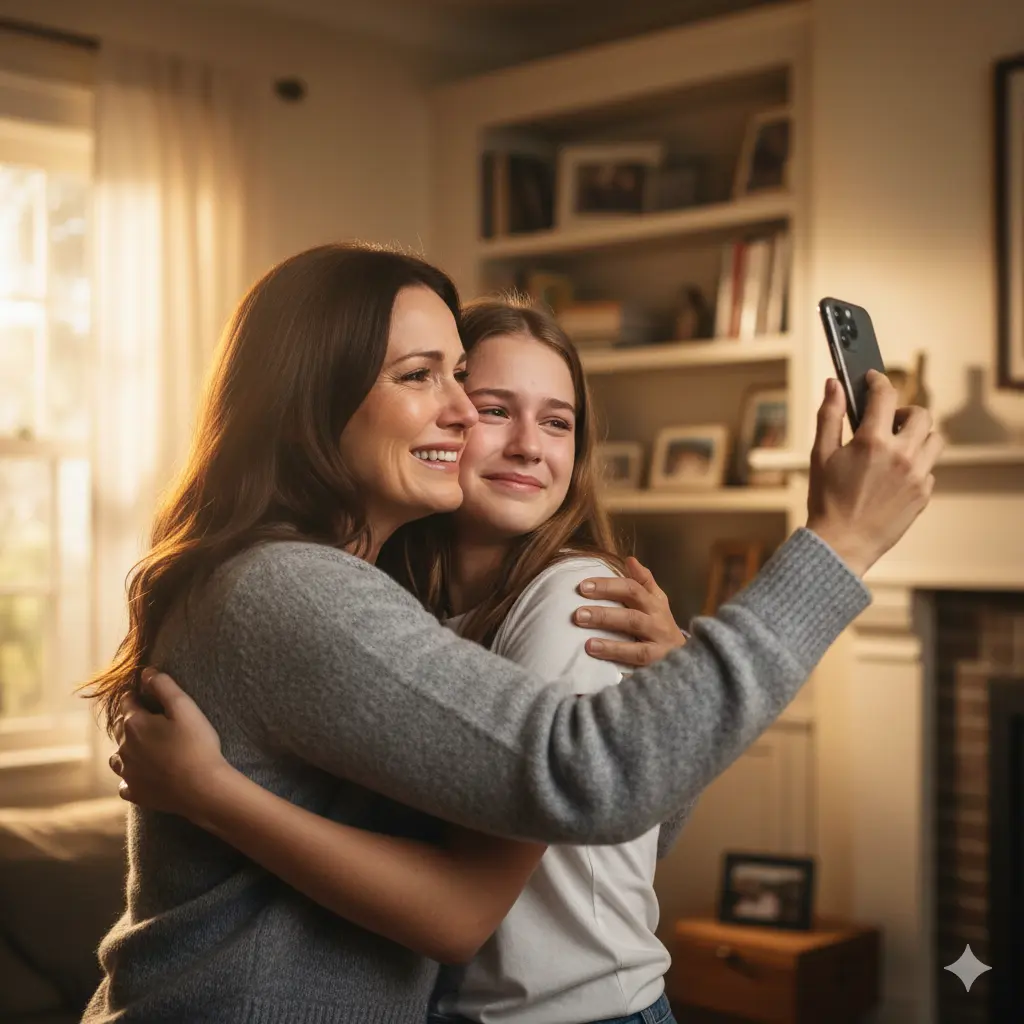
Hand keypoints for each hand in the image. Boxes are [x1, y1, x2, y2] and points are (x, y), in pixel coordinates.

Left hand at [109, 668, 232, 820]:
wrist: (202, 788)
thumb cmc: (196, 745)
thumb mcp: (185, 707)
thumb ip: (164, 686)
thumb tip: (146, 672)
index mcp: (135, 724)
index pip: (127, 702)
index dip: (135, 695)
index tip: (142, 692)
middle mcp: (125, 748)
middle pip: (120, 728)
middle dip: (129, 720)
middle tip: (146, 717)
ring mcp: (128, 773)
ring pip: (118, 757)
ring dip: (127, 749)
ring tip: (143, 747)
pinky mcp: (136, 793)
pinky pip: (125, 783)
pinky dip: (130, 777)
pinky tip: (141, 775)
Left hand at [573, 556, 687, 667]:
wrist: (690, 659)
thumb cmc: (662, 627)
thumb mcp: (657, 602)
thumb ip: (644, 581)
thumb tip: (629, 559)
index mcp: (655, 602)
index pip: (633, 587)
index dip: (608, 585)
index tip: (584, 585)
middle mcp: (658, 619)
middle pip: (632, 608)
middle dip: (604, 607)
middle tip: (578, 612)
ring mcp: (659, 641)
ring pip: (634, 628)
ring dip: (608, 629)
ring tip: (585, 630)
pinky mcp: (657, 661)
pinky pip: (636, 656)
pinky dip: (614, 652)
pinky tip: (594, 650)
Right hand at [806, 372, 943, 576]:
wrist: (842, 543)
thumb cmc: (826, 500)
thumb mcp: (820, 454)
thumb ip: (829, 415)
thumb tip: (834, 384)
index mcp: (872, 442)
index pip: (885, 395)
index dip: (878, 381)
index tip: (873, 379)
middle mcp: (901, 455)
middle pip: (921, 414)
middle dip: (904, 412)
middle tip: (887, 422)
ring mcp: (917, 475)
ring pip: (935, 439)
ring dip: (918, 436)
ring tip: (896, 447)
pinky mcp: (924, 494)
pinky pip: (929, 468)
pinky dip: (916, 465)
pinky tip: (894, 476)